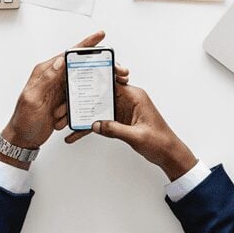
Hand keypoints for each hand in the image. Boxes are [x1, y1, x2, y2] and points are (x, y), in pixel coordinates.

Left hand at [0, 31, 129, 169]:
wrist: (22, 139)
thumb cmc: (23, 120)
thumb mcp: (33, 98)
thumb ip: (46, 78)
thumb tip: (60, 60)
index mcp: (45, 72)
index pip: (68, 55)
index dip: (85, 45)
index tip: (100, 36)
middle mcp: (53, 78)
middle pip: (78, 67)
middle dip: (91, 72)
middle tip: (108, 74)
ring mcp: (59, 90)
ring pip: (80, 86)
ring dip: (79, 98)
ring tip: (64, 111)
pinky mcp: (63, 102)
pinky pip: (76, 101)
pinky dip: (74, 110)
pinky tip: (65, 118)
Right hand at [66, 85, 196, 180]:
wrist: (168, 154)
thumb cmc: (160, 141)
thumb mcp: (136, 136)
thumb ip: (115, 129)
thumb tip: (96, 124)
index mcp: (134, 96)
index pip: (112, 81)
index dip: (96, 79)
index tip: (80, 78)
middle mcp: (127, 100)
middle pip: (100, 94)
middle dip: (82, 99)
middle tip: (65, 104)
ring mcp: (122, 110)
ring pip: (97, 108)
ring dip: (83, 115)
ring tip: (65, 121)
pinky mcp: (119, 120)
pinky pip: (101, 121)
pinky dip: (90, 127)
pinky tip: (76, 135)